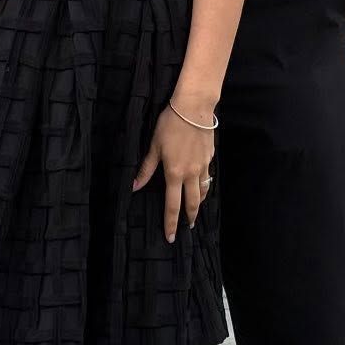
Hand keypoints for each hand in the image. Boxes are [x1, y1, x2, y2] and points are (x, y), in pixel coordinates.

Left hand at [132, 102, 214, 243]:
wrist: (195, 107)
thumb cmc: (170, 124)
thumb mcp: (154, 146)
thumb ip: (146, 168)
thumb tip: (135, 186)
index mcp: (174, 173)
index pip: (172, 205)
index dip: (171, 223)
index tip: (171, 237)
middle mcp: (191, 174)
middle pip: (192, 203)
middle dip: (189, 217)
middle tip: (187, 227)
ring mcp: (203, 166)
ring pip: (203, 191)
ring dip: (199, 203)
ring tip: (195, 209)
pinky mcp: (210, 157)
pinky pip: (207, 176)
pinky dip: (204, 185)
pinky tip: (201, 184)